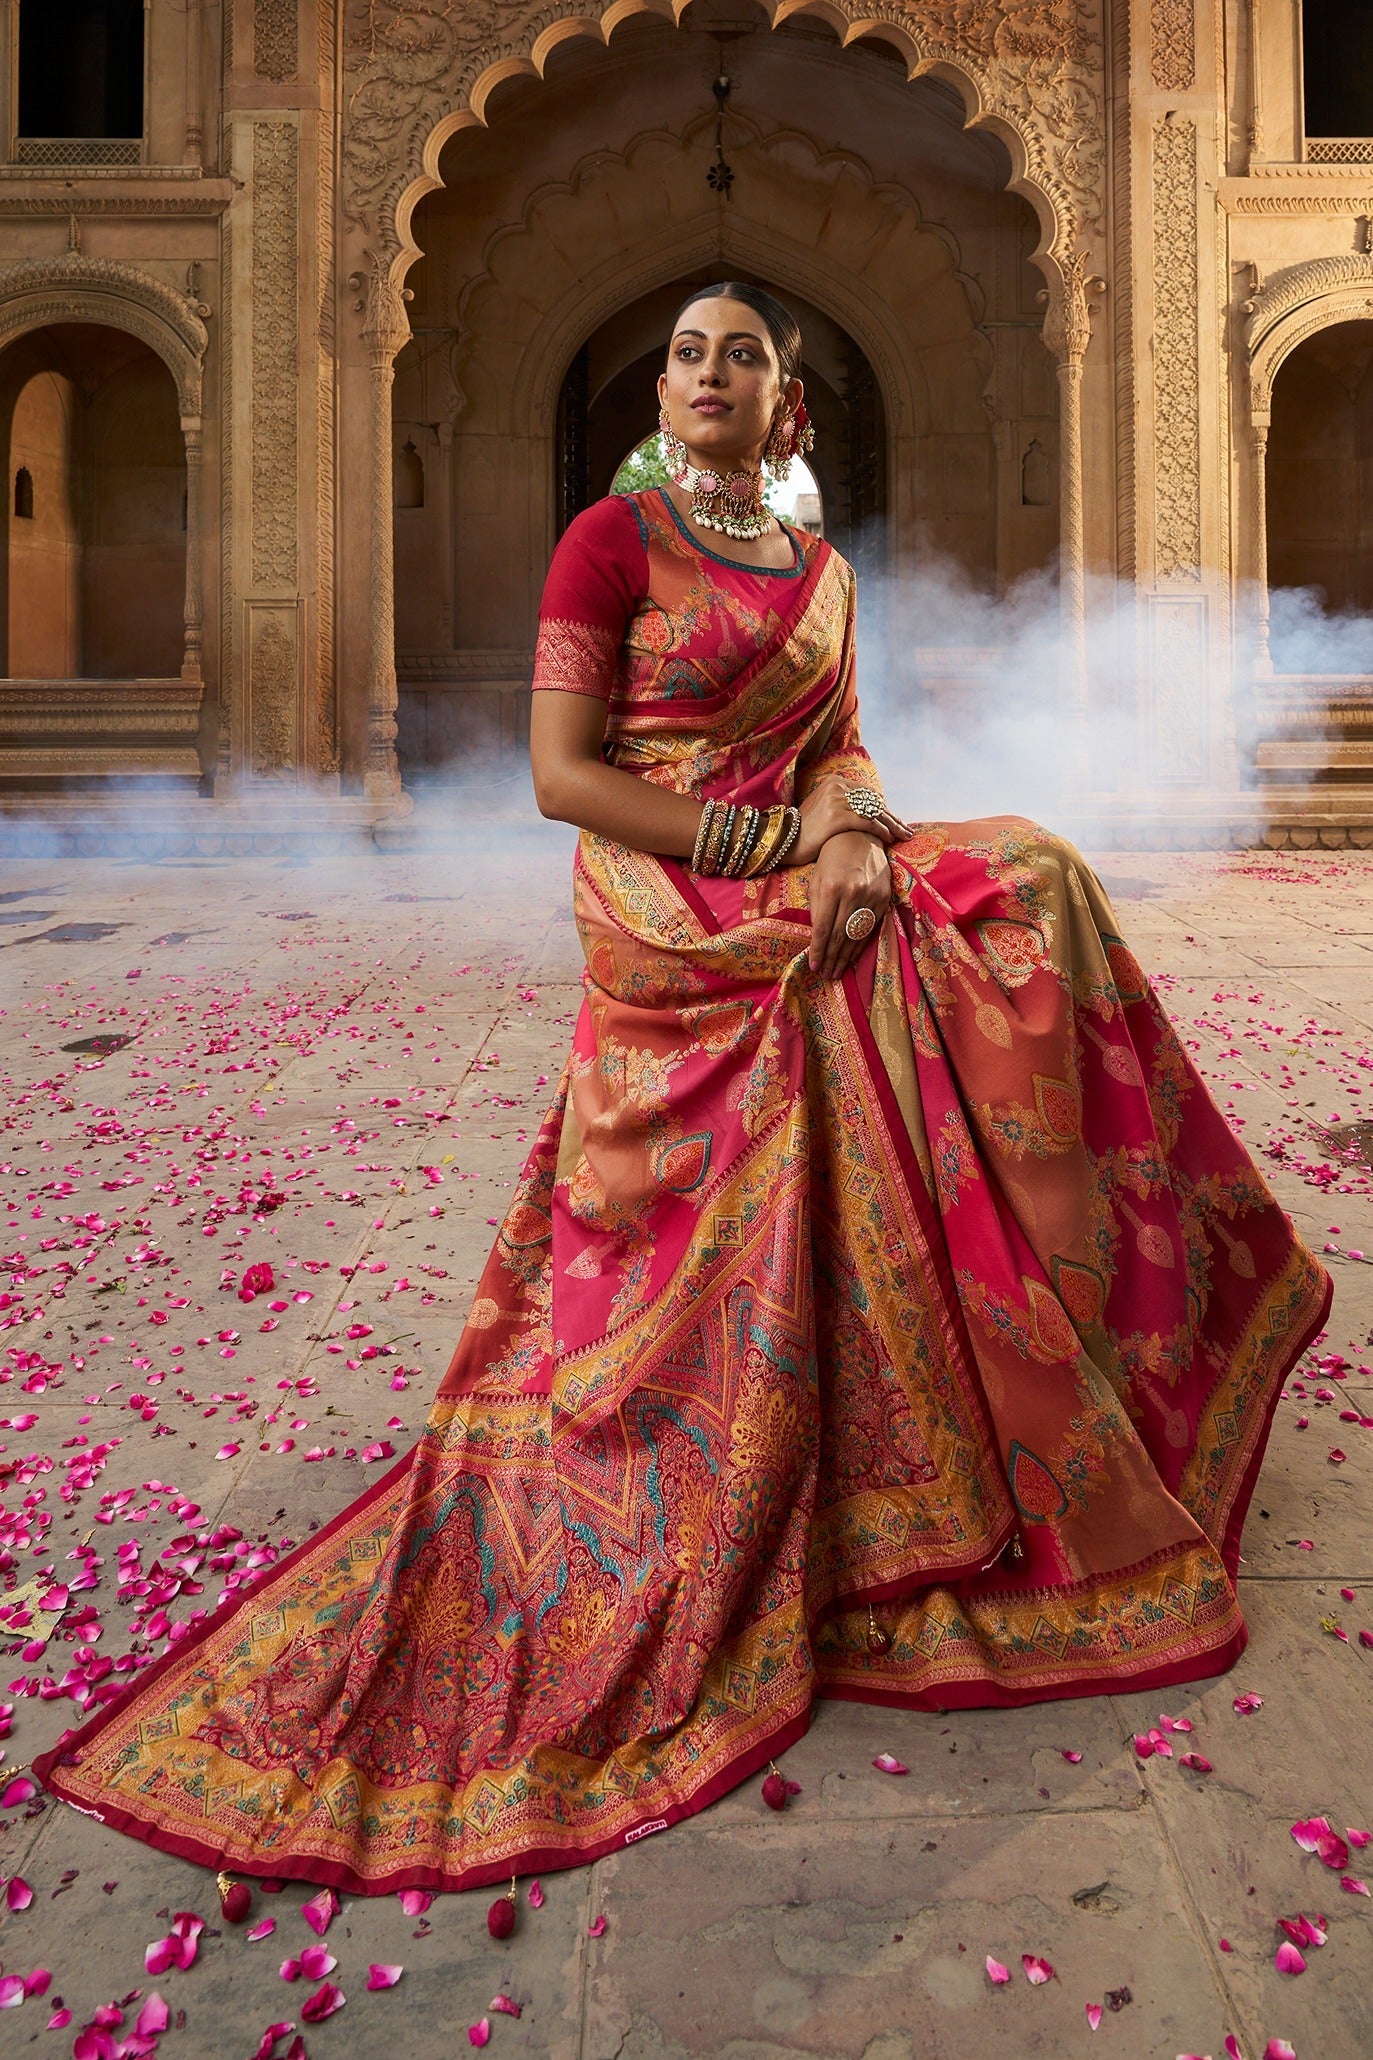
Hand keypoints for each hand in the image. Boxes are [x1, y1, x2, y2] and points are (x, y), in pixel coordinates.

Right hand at [792, 773, 910, 866]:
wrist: (783, 840)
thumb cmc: (806, 830)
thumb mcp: (824, 809)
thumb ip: (844, 804)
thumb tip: (869, 811)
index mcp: (835, 781)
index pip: (868, 794)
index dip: (885, 809)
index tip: (896, 822)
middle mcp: (836, 786)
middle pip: (873, 802)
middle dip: (892, 817)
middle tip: (907, 830)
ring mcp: (836, 800)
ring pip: (873, 812)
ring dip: (891, 825)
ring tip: (902, 836)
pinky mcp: (836, 816)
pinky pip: (866, 822)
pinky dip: (880, 830)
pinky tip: (888, 838)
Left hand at [807, 831, 891, 978]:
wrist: (861, 836)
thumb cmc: (832, 858)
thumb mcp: (817, 879)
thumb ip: (816, 908)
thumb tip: (817, 938)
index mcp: (831, 888)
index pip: (823, 928)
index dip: (818, 950)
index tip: (813, 966)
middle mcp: (853, 893)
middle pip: (840, 936)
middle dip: (831, 958)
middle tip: (825, 975)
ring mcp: (871, 897)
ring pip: (857, 935)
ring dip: (846, 957)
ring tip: (836, 972)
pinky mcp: (883, 899)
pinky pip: (870, 928)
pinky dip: (860, 945)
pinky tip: (851, 956)